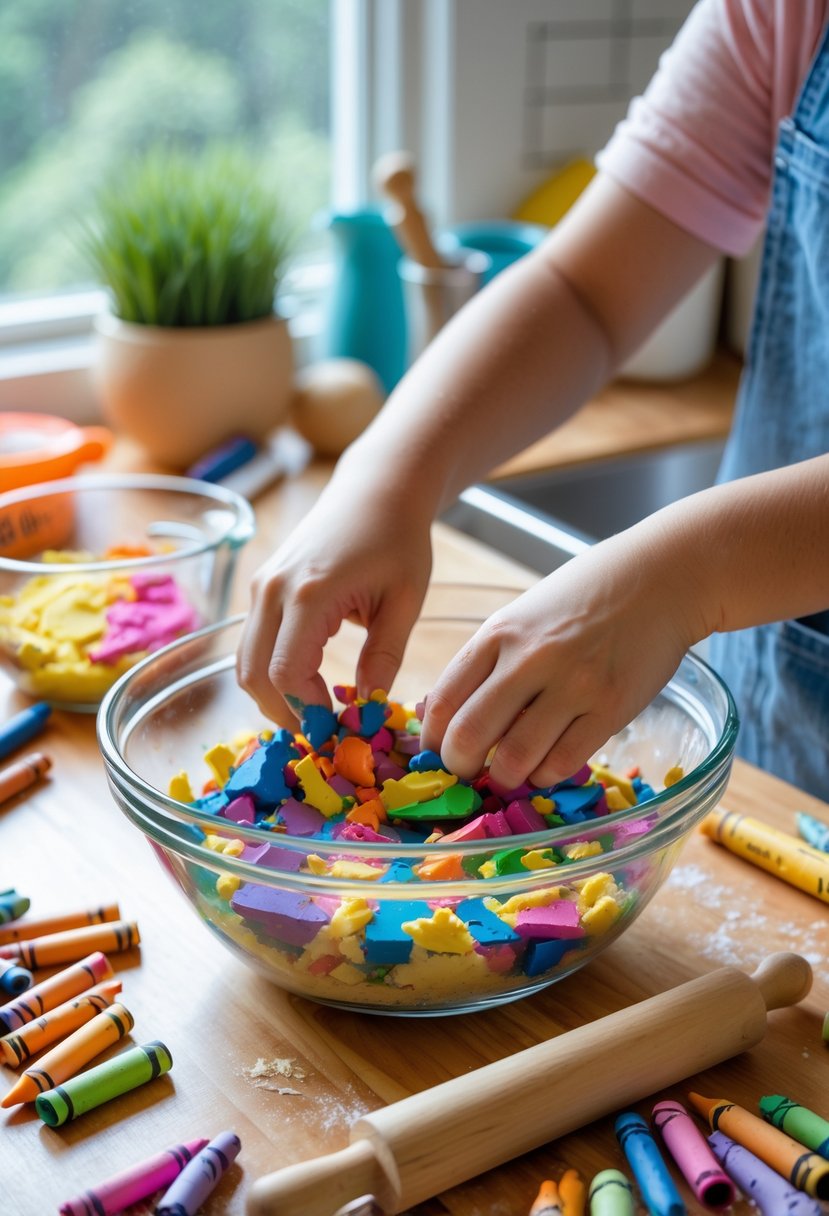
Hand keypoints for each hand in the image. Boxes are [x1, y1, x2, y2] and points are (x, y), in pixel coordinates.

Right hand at [236, 474, 432, 721]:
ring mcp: (262, 586)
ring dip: (274, 694)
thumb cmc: (398, 539)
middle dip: (284, 711)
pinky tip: (309, 683)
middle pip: (253, 674)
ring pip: (245, 661)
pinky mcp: (263, 586)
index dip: (307, 709)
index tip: (339, 726)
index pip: (285, 673)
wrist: (376, 489)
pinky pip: (254, 642)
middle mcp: (272, 590)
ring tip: (317, 711)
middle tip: (323, 731)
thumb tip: (368, 708)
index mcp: (309, 593)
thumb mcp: (404, 602)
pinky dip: (272, 670)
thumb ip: (384, 657)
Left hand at [419, 521, 706, 788]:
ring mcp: (572, 684)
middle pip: (470, 735)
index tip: (439, 750)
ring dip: (505, 777)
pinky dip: (546, 775)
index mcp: (499, 633)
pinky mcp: (611, 707)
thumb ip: (487, 660)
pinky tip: (546, 765)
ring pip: (515, 758)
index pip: (444, 699)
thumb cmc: (584, 597)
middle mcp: (530, 659)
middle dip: (461, 766)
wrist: (659, 578)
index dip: (433, 738)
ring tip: (510, 772)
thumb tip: (445, 714)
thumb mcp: (522, 615)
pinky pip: (563, 762)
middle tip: (469, 772)